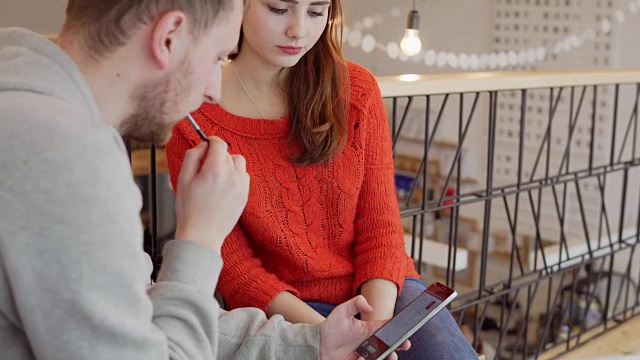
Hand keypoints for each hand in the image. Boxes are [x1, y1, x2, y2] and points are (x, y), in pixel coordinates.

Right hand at [174, 137, 249, 252]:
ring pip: (239, 162)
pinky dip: (236, 174)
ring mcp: (241, 186)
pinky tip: (224, 184)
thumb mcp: (183, 179)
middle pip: (228, 152)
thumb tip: (202, 144)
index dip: (211, 140)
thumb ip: (192, 156)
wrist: (202, 235)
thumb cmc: (189, 210)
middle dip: (216, 154)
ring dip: (229, 163)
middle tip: (204, 167)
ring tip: (216, 174)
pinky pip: (244, 175)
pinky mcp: (245, 195)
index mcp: (214, 170)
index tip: (206, 144)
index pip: (219, 143)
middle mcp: (231, 176)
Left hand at [319, 296, 410, 359]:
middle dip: (399, 345)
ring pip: (382, 356)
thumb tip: (371, 307)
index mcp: (369, 328)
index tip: (406, 331)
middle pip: (389, 344)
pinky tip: (361, 358)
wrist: (317, 345)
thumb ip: (356, 303)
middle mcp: (370, 341)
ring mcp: (365, 353)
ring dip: (388, 356)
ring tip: (390, 356)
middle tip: (404, 345)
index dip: (398, 329)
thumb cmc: (330, 327)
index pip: (387, 327)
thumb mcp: (342, 310)